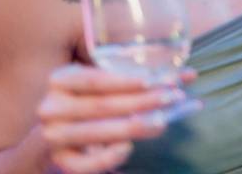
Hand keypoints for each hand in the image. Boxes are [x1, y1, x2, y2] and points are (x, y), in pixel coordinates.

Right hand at [38, 64, 198, 173]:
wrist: (63, 126)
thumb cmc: (94, 95)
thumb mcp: (111, 80)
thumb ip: (143, 76)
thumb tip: (190, 75)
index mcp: (61, 78)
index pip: (95, 79)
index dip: (125, 81)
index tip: (154, 80)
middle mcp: (51, 106)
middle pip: (101, 105)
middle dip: (141, 101)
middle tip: (172, 97)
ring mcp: (53, 134)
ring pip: (97, 132)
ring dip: (134, 127)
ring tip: (163, 121)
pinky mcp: (60, 158)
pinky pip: (82, 165)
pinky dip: (107, 158)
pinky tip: (128, 148)